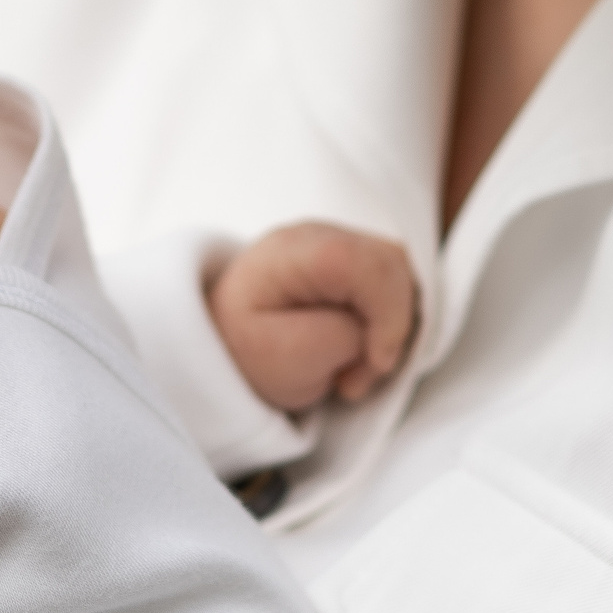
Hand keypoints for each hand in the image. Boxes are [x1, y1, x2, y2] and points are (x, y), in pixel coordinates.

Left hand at [208, 220, 417, 411]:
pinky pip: (387, 283)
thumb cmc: (241, 353)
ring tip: (353, 369)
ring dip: (390, 326)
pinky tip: (356, 352)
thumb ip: (338, 338)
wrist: (215, 346)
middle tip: (356, 377)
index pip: (369, 263)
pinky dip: (383, 321)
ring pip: (397, 272)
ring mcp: (333, 243)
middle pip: (391, 262)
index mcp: (295, 252)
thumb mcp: (282, 358)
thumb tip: (373, 330)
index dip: (389, 314)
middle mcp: (318, 235)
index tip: (376, 363)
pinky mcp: (344, 263)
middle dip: (391, 325)